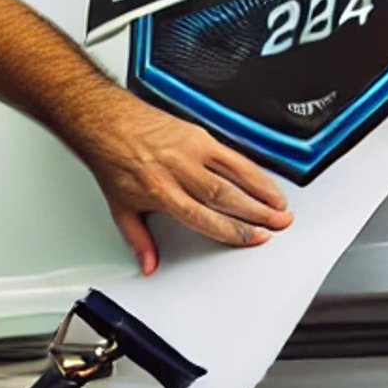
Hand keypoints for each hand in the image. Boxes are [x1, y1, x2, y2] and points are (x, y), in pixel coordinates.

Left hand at [71, 87, 293, 274]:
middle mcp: (179, 170)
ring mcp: (191, 150)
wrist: (106, 122)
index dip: (234, 230)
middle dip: (257, 213)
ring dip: (261, 191)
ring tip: (281, 206)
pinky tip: (265, 180)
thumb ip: (139, 240)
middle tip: (280, 224)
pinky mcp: (198, 134)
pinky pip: (231, 153)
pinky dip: (252, 168)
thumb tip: (149, 265)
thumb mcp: (121, 208)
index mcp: (161, 192)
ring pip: (234, 173)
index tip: (255, 238)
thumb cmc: (113, 161)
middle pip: (226, 197)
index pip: (205, 218)